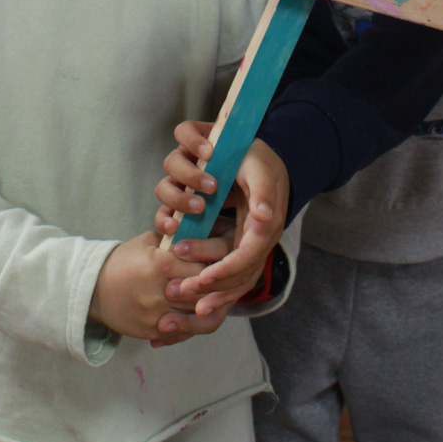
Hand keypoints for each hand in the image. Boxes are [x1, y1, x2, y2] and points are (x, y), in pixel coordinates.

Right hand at [88, 230, 232, 345]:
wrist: (93, 289)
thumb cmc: (124, 260)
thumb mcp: (149, 242)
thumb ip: (177, 241)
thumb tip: (206, 235)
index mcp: (161, 264)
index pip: (201, 266)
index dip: (215, 265)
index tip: (223, 262)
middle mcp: (160, 292)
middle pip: (202, 293)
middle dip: (215, 288)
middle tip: (226, 283)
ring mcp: (156, 315)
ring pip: (196, 316)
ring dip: (208, 308)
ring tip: (216, 299)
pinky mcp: (152, 331)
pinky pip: (181, 333)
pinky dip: (192, 325)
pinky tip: (198, 315)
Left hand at [155, 124, 289, 318]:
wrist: (255, 150)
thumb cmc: (257, 160)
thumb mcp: (260, 170)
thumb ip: (263, 193)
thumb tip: (265, 216)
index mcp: (264, 228)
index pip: (246, 259)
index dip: (225, 272)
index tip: (202, 280)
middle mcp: (252, 237)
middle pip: (233, 273)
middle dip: (208, 286)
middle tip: (179, 291)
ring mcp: (238, 236)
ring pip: (223, 269)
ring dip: (201, 278)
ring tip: (177, 281)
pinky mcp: (226, 231)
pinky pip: (215, 258)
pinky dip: (199, 267)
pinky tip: (180, 267)